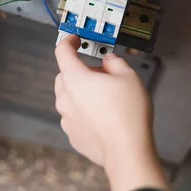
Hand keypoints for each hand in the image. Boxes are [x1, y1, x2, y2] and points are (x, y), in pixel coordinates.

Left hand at [55, 35, 152, 165]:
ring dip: (83, 93)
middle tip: (103, 75)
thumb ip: (115, 62)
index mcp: (75, 79)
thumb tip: (109, 61)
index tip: (74, 39)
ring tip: (108, 99)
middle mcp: (65, 98)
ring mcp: (67, 118)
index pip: (62, 52)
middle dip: (81, 71)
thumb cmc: (127, 114)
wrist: (127, 151)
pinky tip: (105, 117)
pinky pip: (75, 116)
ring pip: (70, 97)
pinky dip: (86, 112)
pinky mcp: (73, 135)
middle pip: (65, 75)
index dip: (68, 41)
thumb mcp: (129, 76)